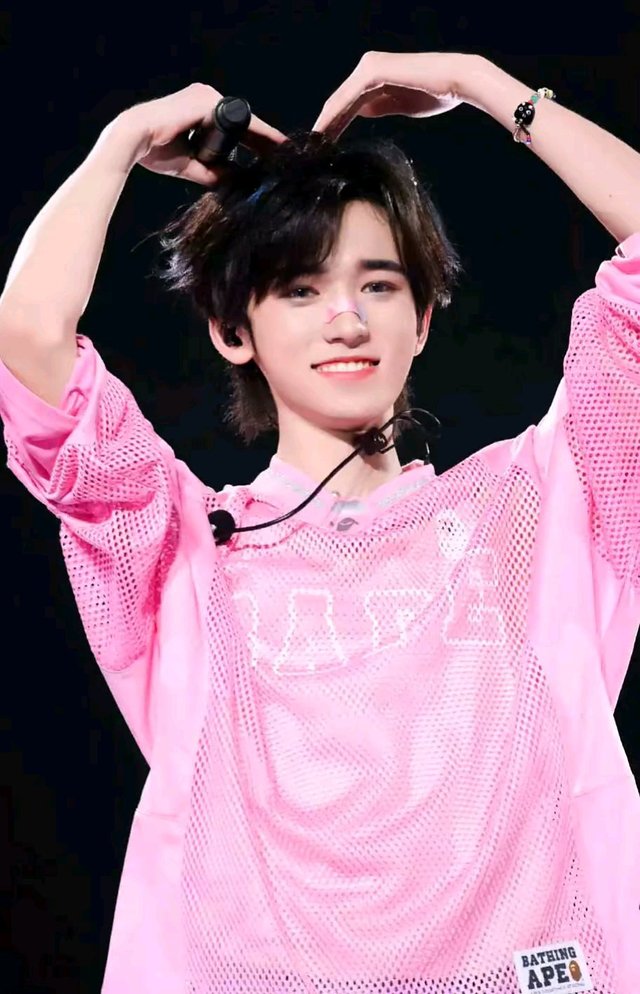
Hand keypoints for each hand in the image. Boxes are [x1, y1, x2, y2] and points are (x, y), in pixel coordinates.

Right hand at [116, 82, 285, 184]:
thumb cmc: (153, 151)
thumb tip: (232, 180)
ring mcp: (206, 97)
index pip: (232, 128)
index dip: (252, 143)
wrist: (133, 141)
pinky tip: (275, 144)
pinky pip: (241, 121)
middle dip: (264, 140)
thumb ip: (212, 171)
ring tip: (286, 152)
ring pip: (245, 121)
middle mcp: (205, 98)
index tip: (270, 157)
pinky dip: (260, 133)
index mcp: (199, 110)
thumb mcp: (190, 164)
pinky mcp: (205, 102)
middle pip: (243, 122)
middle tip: (286, 155)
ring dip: (266, 137)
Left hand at [313, 52, 474, 138]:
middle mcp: (368, 66)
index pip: (347, 103)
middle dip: (326, 126)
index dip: (334, 124)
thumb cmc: (435, 93)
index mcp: (373, 74)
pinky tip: (326, 133)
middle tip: (312, 150)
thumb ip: (379, 106)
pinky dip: (336, 116)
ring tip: (314, 146)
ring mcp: (369, 66)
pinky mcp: (374, 71)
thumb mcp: (400, 104)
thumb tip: (361, 111)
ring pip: (340, 100)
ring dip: (326, 123)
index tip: (323, 145)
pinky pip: (349, 98)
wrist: (456, 80)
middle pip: (339, 101)